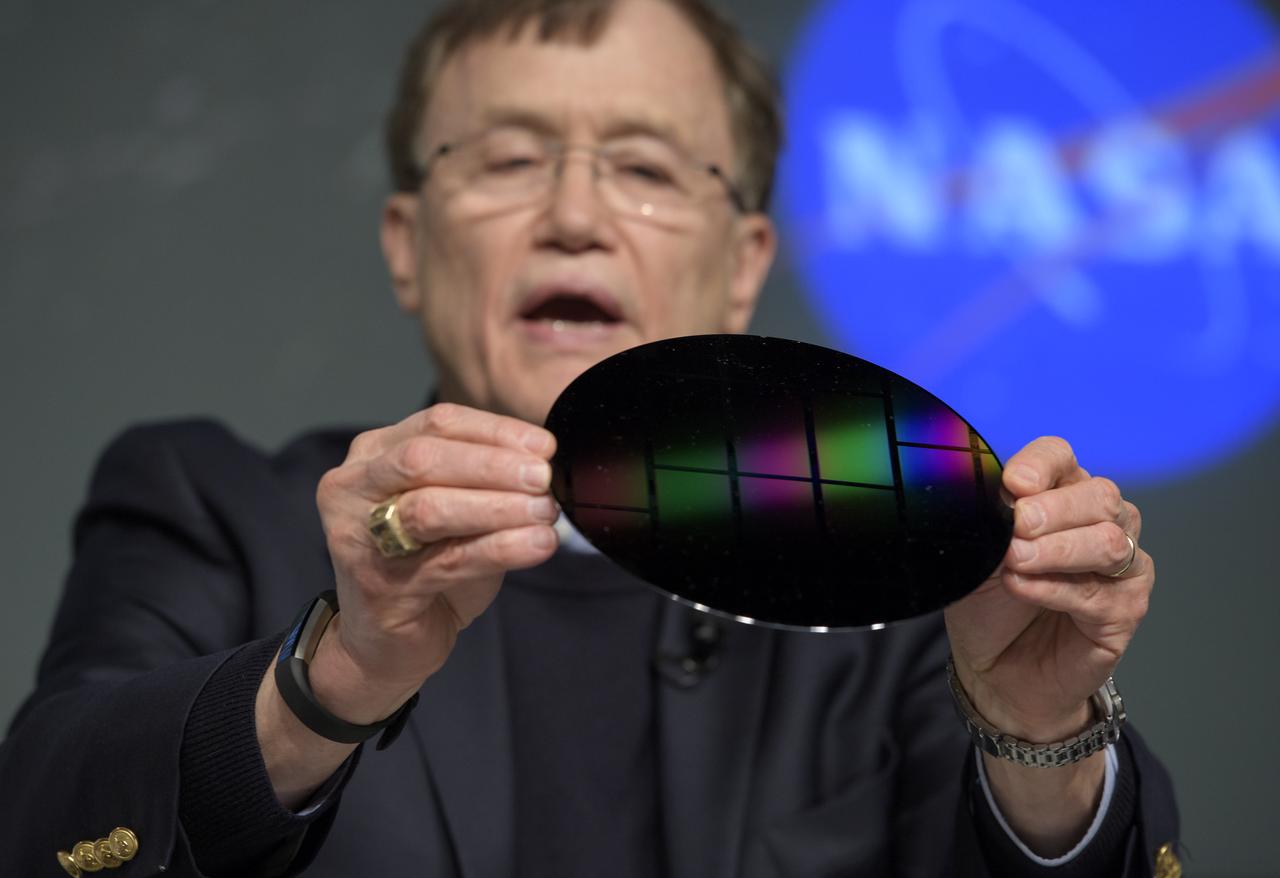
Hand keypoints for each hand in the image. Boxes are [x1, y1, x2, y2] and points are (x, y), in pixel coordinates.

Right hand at [310, 403, 559, 722]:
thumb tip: (543, 462)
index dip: (495, 431)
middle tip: (543, 478)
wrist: (387, 643)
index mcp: (373, 453)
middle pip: (424, 458)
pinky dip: (501, 549)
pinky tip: (538, 545)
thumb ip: (482, 479)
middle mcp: (353, 487)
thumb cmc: (425, 564)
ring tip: (545, 513)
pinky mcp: (379, 585)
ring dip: (498, 507)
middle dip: (493, 465)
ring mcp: (358, 536)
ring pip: (430, 508)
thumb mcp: (455, 506)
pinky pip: (448, 560)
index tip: (544, 446)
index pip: (438, 422)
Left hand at [944, 436, 1151, 742]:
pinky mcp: (1125, 609)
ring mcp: (1121, 566)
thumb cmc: (988, 603)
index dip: (1040, 465)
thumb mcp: (976, 553)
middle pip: (1098, 495)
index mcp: (1060, 494)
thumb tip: (996, 499)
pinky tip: (1022, 588)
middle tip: (1016, 527)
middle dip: (1054, 510)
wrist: (994, 668)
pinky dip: (1054, 588)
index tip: (1012, 484)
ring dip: (1056, 549)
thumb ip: (989, 522)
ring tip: (1014, 561)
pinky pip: (1097, 591)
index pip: (1060, 458)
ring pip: (1110, 541)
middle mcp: (1100, 522)